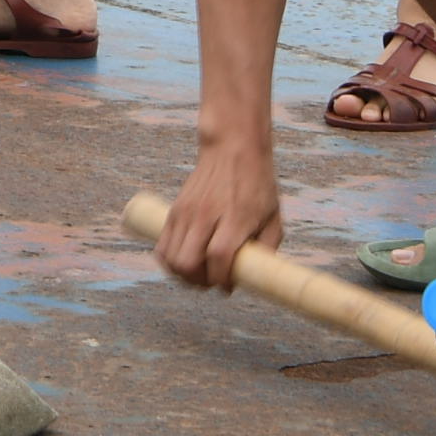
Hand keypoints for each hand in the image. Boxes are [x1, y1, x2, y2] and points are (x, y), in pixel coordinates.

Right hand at [153, 133, 285, 289]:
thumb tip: (252, 277)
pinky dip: (169, 261)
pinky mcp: (174, 210)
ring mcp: (187, 212)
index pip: (218, 256)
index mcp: (235, 217)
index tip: (227, 286)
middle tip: (211, 281)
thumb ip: (267, 249)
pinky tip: (184, 262)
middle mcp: (206, 215)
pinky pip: (162, 246)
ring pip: (171, 258)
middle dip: (199, 281)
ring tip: (198, 273)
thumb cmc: (257, 185)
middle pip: (187, 261)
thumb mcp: (273, 217)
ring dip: (183, 274)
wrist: (232, 149)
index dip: (220, 279)